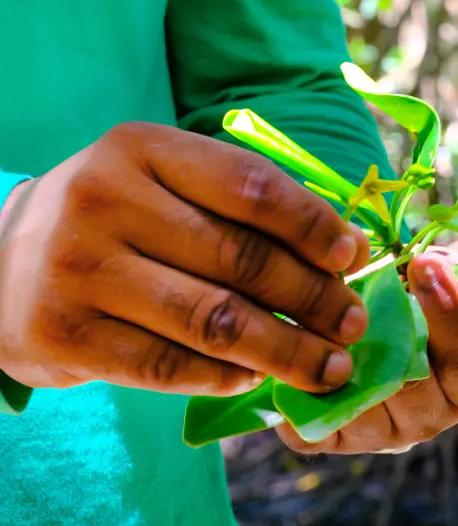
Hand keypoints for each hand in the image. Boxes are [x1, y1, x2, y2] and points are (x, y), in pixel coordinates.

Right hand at [0, 123, 370, 395]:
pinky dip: (228, 377)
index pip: (249, 185)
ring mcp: (81, 269)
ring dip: (287, 351)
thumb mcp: (157, 182)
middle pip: (240, 258)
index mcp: (139, 147)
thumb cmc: (109, 221)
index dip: (313, 226)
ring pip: (214, 320)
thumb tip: (338, 251)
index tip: (352, 258)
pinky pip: (171, 365)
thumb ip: (233, 203)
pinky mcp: (67, 334)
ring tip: (330, 368)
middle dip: (314, 298)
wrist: (1, 265)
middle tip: (354, 324)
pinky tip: (259, 378)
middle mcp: (105, 200)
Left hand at [276, 250, 457, 454]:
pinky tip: (284, 371)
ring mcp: (379, 436)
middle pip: (413, 389)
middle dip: (387, 335)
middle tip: (361, 291)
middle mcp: (426, 418)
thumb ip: (433, 274)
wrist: (366, 349)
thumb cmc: (407, 309)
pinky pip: (313, 431)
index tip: (424, 263)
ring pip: (362, 409)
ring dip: (339, 365)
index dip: (451, 315)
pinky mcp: (334, 441)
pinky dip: (296, 404)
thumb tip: (427, 259)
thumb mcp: (428, 288)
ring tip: (317, 320)